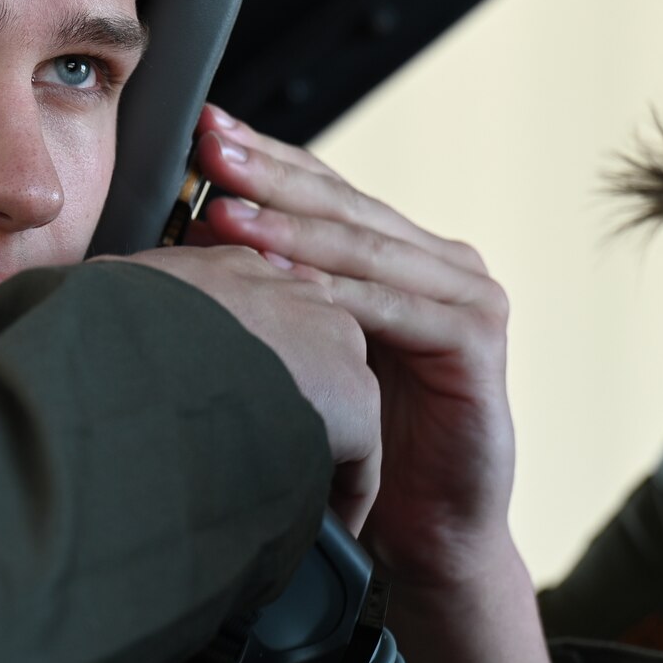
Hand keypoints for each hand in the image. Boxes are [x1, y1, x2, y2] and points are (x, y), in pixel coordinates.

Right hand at [113, 243, 381, 532]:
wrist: (136, 360)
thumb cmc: (102, 338)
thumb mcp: (107, 305)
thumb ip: (125, 316)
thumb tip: (84, 330)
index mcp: (231, 268)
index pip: (262, 315)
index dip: (251, 366)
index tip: (236, 407)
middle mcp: (291, 291)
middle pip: (308, 354)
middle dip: (295, 405)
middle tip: (268, 459)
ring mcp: (329, 339)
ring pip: (335, 407)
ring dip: (320, 452)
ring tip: (298, 504)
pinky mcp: (351, 396)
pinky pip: (359, 461)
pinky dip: (343, 499)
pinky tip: (331, 535)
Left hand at [184, 103, 568, 662]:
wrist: (426, 533)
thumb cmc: (357, 444)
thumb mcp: (309, 350)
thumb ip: (275, 291)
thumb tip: (185, 232)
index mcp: (398, 253)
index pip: (325, 188)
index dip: (265, 156)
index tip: (202, 129)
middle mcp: (439, 261)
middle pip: (343, 205)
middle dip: (269, 174)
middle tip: (208, 148)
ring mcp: (466, 295)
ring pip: (364, 250)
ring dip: (290, 230)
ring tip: (225, 212)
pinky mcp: (477, 341)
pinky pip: (396, 309)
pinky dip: (336, 294)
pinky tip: (283, 284)